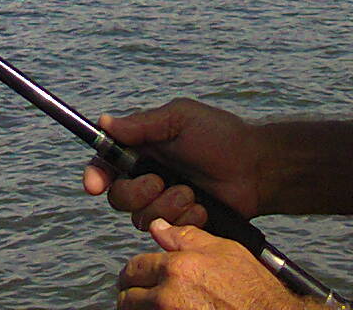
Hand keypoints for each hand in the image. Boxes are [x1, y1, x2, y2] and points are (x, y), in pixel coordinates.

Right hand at [84, 98, 263, 229]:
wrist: (256, 169)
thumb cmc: (221, 136)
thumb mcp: (180, 119)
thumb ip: (141, 124)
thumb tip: (103, 122)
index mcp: (144, 150)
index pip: (106, 165)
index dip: (95, 176)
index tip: (95, 184)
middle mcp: (148, 177)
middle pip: (117, 197)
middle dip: (136, 193)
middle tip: (160, 182)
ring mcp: (164, 203)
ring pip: (140, 218)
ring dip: (166, 206)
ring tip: (191, 193)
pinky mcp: (180, 224)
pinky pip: (166, 232)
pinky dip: (183, 221)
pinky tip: (202, 209)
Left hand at [115, 219, 310, 309]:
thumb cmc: (252, 289)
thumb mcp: (224, 250)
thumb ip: (186, 237)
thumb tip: (158, 226)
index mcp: (177, 268)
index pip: (134, 268)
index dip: (136, 272)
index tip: (139, 277)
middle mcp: (168, 297)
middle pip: (127, 298)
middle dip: (133, 295)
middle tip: (143, 296)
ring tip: (158, 307)